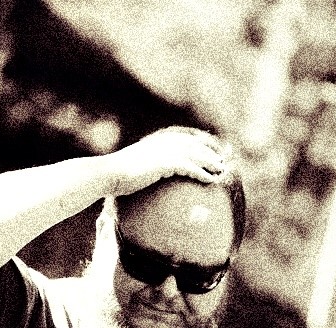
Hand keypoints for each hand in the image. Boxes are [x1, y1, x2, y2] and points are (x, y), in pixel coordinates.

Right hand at [103, 128, 226, 196]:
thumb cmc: (120, 173)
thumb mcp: (138, 164)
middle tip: (225, 162)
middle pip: (197, 145)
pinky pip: (190, 168)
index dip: (205, 143)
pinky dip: (202, 174)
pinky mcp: (166, 163)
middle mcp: (165, 142)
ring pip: (197, 155)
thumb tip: (155, 171)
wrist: (110, 173)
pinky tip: (211, 181)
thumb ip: (151, 163)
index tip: (216, 151)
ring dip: (212, 163)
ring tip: (222, 172)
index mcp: (160, 139)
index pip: (189, 137)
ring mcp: (166, 151)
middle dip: (213, 152)